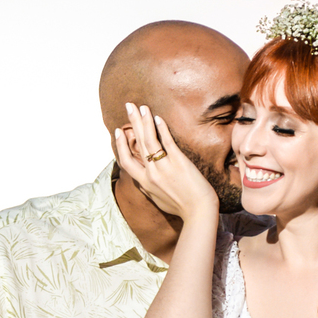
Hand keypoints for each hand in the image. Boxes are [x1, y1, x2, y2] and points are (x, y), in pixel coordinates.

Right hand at [113, 103, 217, 220]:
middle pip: (137, 144)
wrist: (199, 211)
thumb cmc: (180, 207)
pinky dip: (161, 129)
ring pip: (149, 140)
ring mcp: (164, 167)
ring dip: (144, 121)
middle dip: (132, 123)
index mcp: (144, 183)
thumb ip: (148, 188)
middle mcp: (151, 174)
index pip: (125, 160)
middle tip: (128, 106)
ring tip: (141, 106)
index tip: (118, 132)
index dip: (120, 145)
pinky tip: (158, 118)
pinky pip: (167, 142)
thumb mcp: (157, 200)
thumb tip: (142, 182)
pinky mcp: (179, 162)